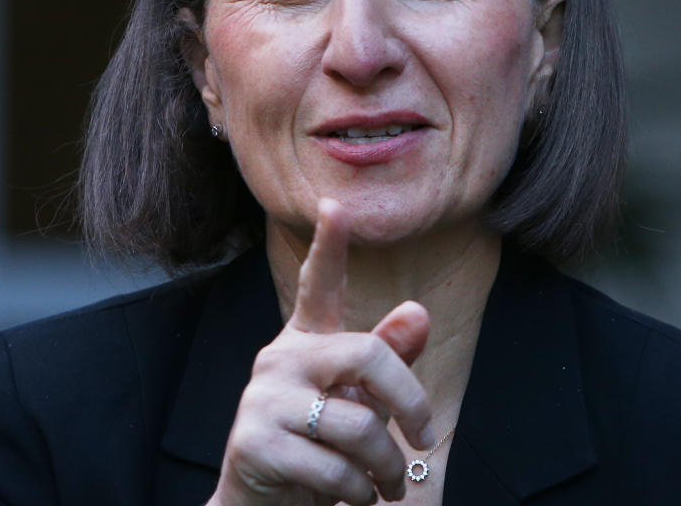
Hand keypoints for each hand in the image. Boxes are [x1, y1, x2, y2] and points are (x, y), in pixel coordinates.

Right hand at [208, 199, 433, 505]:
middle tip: (426, 440)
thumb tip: (418, 311)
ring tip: (387, 486)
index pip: (317, 286)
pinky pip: (334, 467)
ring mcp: (263, 399)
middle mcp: (280, 360)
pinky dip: (358, 492)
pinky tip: (354, 497)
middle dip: (410, 403)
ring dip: (386, 468)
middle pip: (367, 356)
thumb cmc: (318, 449)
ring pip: (358, 424)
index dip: (329, 246)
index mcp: (306, 344)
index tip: (336, 205)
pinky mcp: (253, 442)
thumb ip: (385, 362)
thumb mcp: (357, 404)